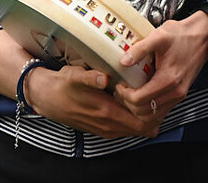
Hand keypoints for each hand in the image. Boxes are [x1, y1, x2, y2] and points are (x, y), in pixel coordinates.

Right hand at [24, 65, 160, 138]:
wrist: (47, 98)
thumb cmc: (64, 85)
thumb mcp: (75, 76)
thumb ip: (91, 77)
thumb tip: (104, 77)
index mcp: (106, 112)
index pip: (141, 122)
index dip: (154, 111)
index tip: (159, 95)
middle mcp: (108, 126)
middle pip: (142, 129)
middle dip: (154, 115)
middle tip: (161, 96)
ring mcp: (106, 130)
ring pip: (135, 131)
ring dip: (146, 118)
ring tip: (152, 99)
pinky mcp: (102, 130)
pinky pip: (126, 130)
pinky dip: (135, 121)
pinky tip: (137, 106)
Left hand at [112, 11, 207, 122]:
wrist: (202, 37)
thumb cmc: (181, 35)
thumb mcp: (159, 36)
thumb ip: (140, 49)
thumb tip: (123, 62)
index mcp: (168, 79)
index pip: (139, 100)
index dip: (124, 95)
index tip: (119, 84)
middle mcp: (175, 92)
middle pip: (144, 112)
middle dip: (128, 104)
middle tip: (121, 90)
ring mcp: (179, 96)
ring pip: (153, 116)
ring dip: (138, 109)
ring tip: (129, 94)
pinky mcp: (180, 95)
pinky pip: (162, 111)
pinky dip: (149, 109)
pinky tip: (141, 96)